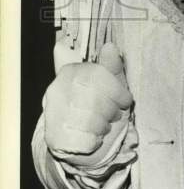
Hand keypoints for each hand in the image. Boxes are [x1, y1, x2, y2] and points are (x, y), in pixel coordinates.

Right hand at [43, 43, 133, 169]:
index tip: (125, 100)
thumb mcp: (110, 85)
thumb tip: (110, 47)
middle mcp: (56, 90)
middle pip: (95, 99)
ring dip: (104, 126)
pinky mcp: (53, 137)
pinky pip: (84, 140)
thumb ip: (112, 67)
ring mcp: (52, 114)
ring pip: (90, 121)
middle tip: (114, 115)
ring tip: (103, 126)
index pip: (97, 76)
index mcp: (70, 72)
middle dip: (111, 110)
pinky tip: (93, 138)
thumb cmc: (99, 106)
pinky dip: (95, 141)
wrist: (78, 138)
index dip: (118, 91)